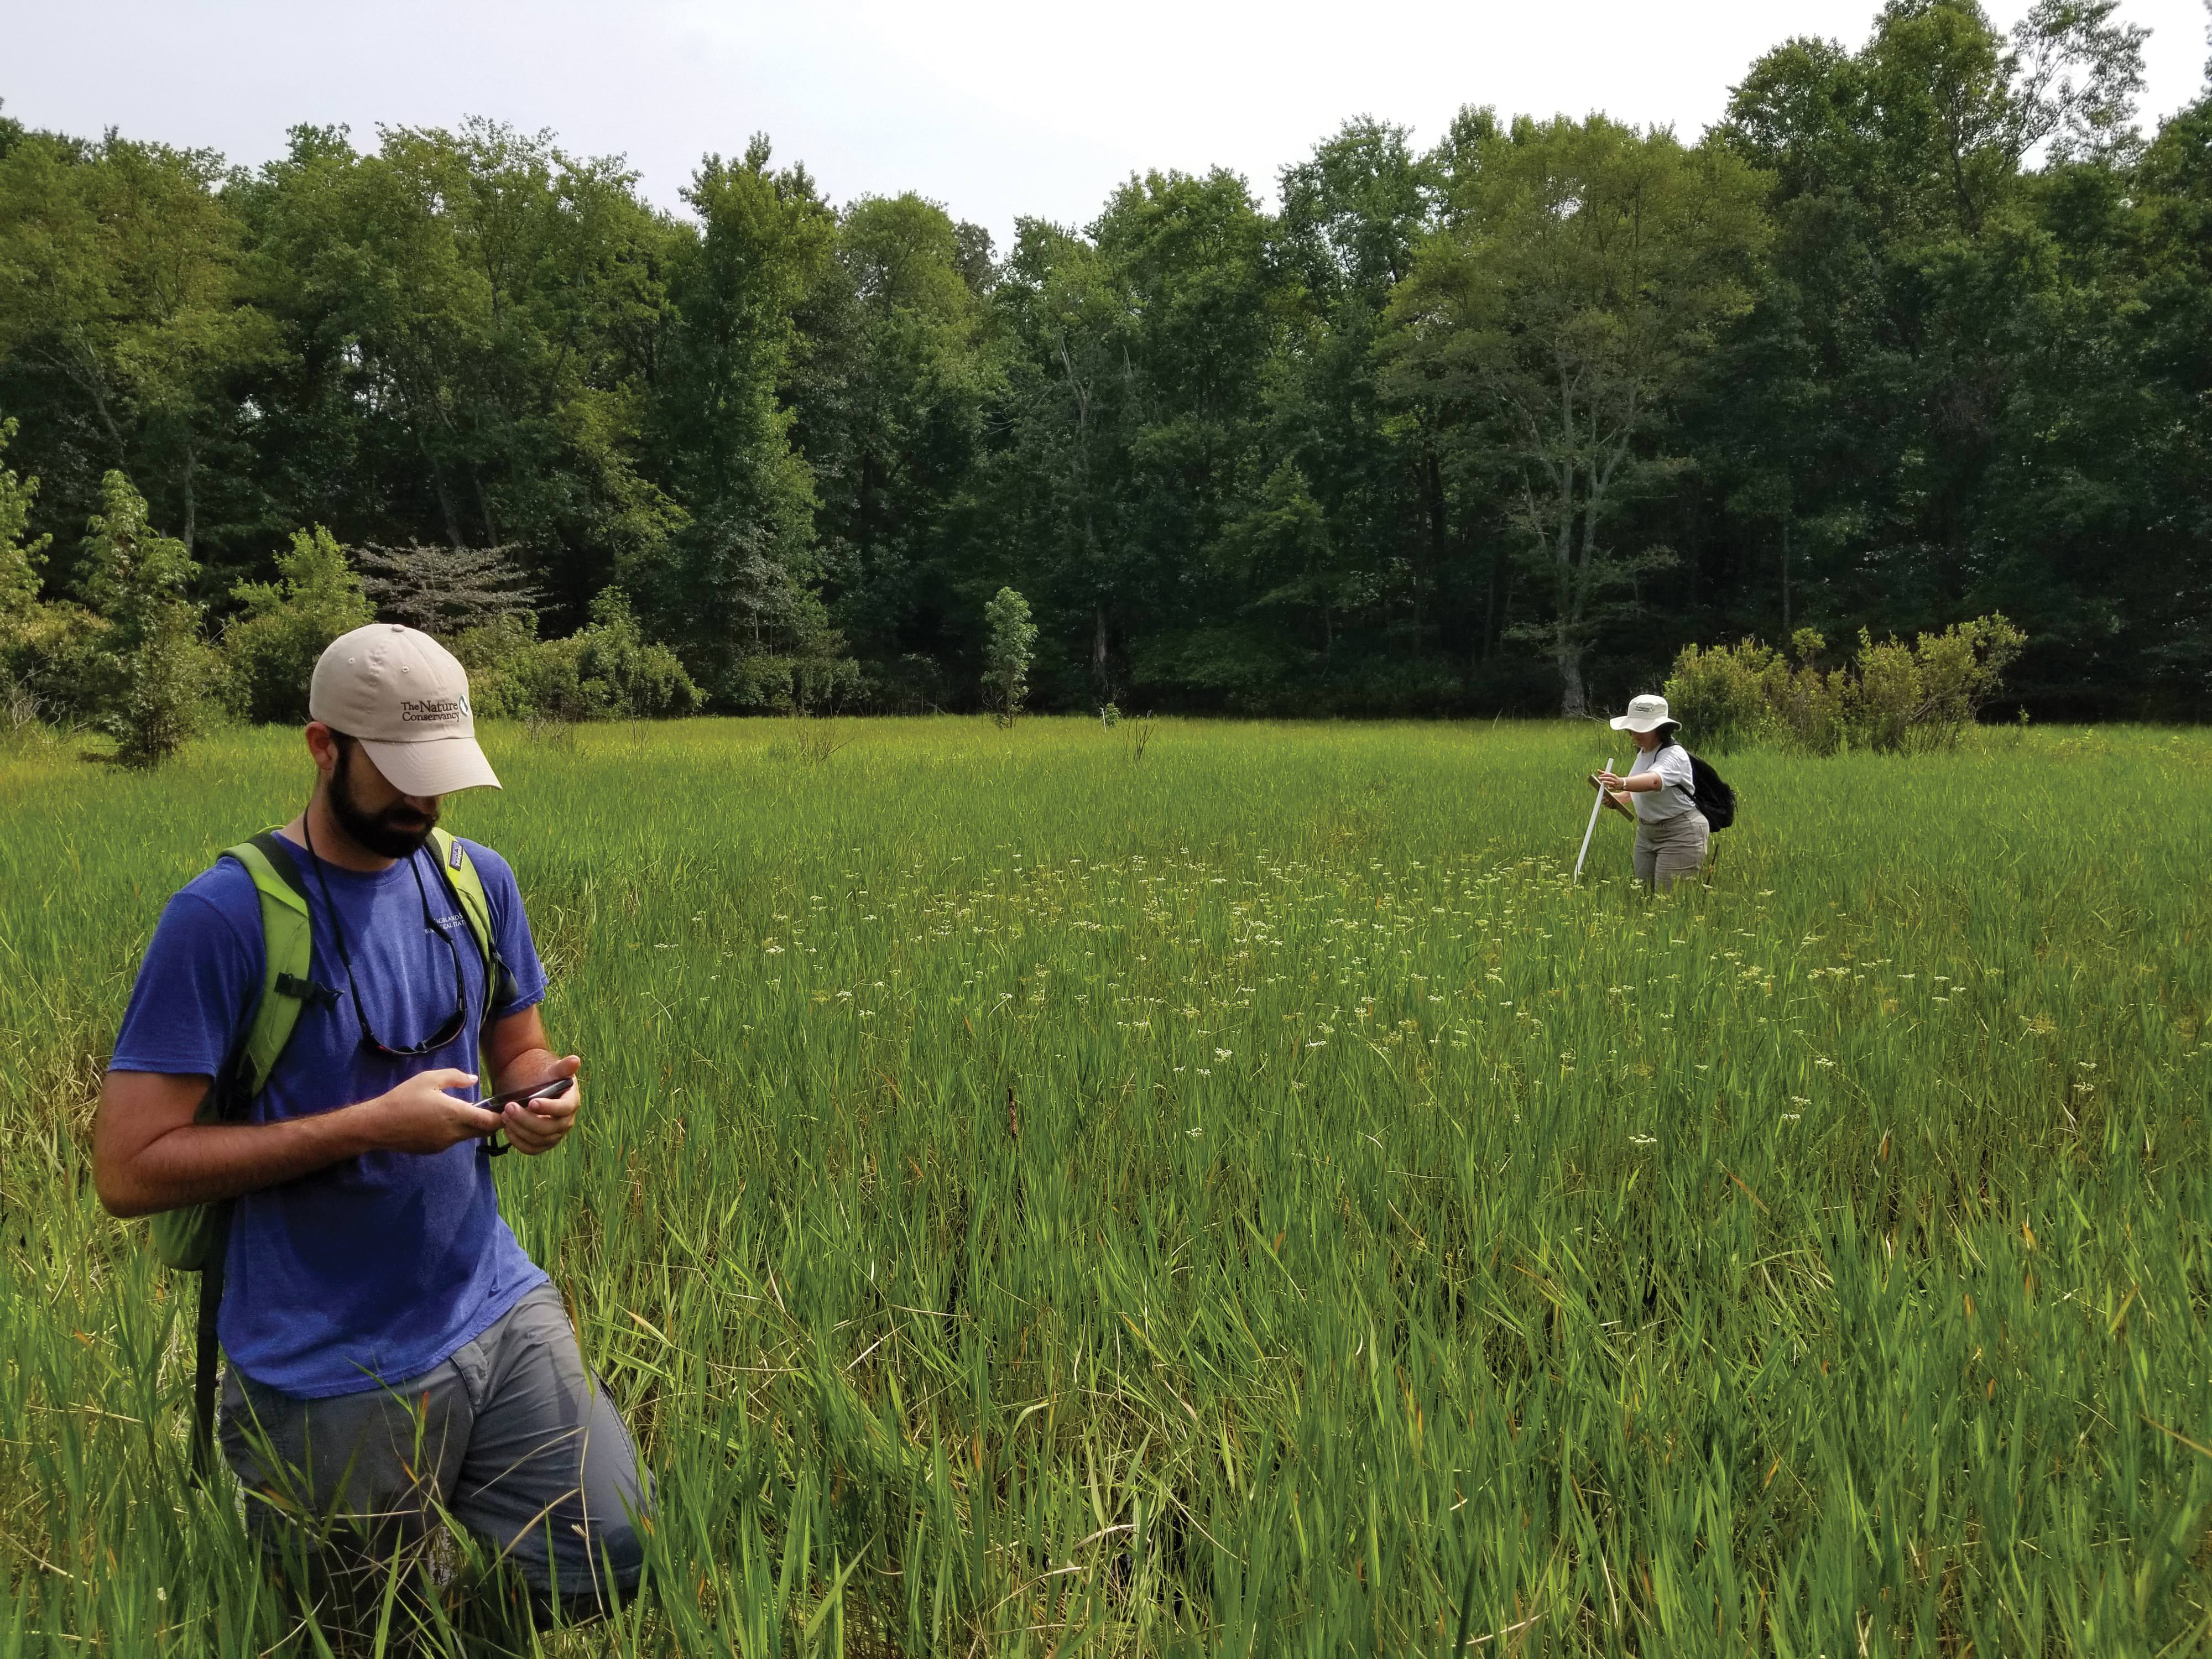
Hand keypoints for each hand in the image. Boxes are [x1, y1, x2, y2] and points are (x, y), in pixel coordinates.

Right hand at [364, 1069, 500, 1154]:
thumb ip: (455, 1077)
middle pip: (483, 1131)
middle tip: (492, 1109)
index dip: (502, 1117)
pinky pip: (453, 1140)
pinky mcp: (434, 1150)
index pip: (491, 1122)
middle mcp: (454, 1133)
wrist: (378, 1125)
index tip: (507, 1109)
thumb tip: (474, 1080)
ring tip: (465, 1111)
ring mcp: (444, 1144)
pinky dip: (456, 1131)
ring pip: (467, 1136)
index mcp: (456, 1115)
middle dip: (490, 1122)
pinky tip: (444, 1120)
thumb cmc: (403, 1098)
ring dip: (471, 1126)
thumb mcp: (429, 1079)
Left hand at [498, 1054, 582, 1155]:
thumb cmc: (544, 1078)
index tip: (531, 1101)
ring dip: (519, 1129)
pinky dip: (518, 1142)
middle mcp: (566, 1122)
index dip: (549, 1107)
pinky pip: (532, 1149)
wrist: (534, 1089)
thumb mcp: (552, 1070)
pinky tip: (507, 1128)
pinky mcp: (543, 1143)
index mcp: (571, 1103)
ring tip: (504, 1115)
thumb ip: (563, 1067)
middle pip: (549, 1128)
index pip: (564, 1109)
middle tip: (509, 1107)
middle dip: (527, 1119)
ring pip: (538, 1140)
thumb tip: (575, 1060)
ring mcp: (555, 1135)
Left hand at [1596, 770, 1626, 790]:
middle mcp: (1615, 780)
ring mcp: (1615, 784)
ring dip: (1607, 782)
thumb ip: (1603, 773)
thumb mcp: (1610, 775)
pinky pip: (1612, 788)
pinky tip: (1607, 787)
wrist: (1621, 783)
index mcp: (1614, 776)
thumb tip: (1598, 770)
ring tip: (1603, 781)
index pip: (1609, 774)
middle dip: (1604, 778)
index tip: (1600, 775)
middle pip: (1610, 778)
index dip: (1605, 774)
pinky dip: (1609, 787)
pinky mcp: (1615, 788)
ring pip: (1611, 783)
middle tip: (1599, 778)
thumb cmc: (1613, 778)